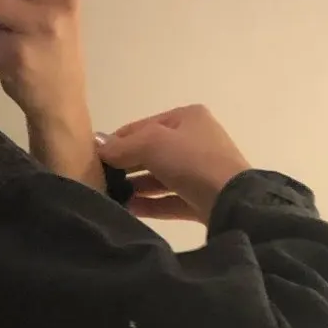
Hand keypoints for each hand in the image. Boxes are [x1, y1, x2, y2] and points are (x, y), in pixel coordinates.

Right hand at [98, 107, 252, 225]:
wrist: (231, 200)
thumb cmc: (192, 161)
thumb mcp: (152, 144)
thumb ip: (123, 145)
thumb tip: (98, 146)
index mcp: (187, 117)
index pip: (144, 126)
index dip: (118, 140)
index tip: (95, 157)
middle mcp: (196, 141)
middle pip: (152, 152)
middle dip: (127, 166)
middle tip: (101, 180)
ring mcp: (201, 172)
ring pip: (161, 178)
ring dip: (136, 187)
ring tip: (112, 197)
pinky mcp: (202, 200)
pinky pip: (170, 200)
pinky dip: (150, 204)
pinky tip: (129, 210)